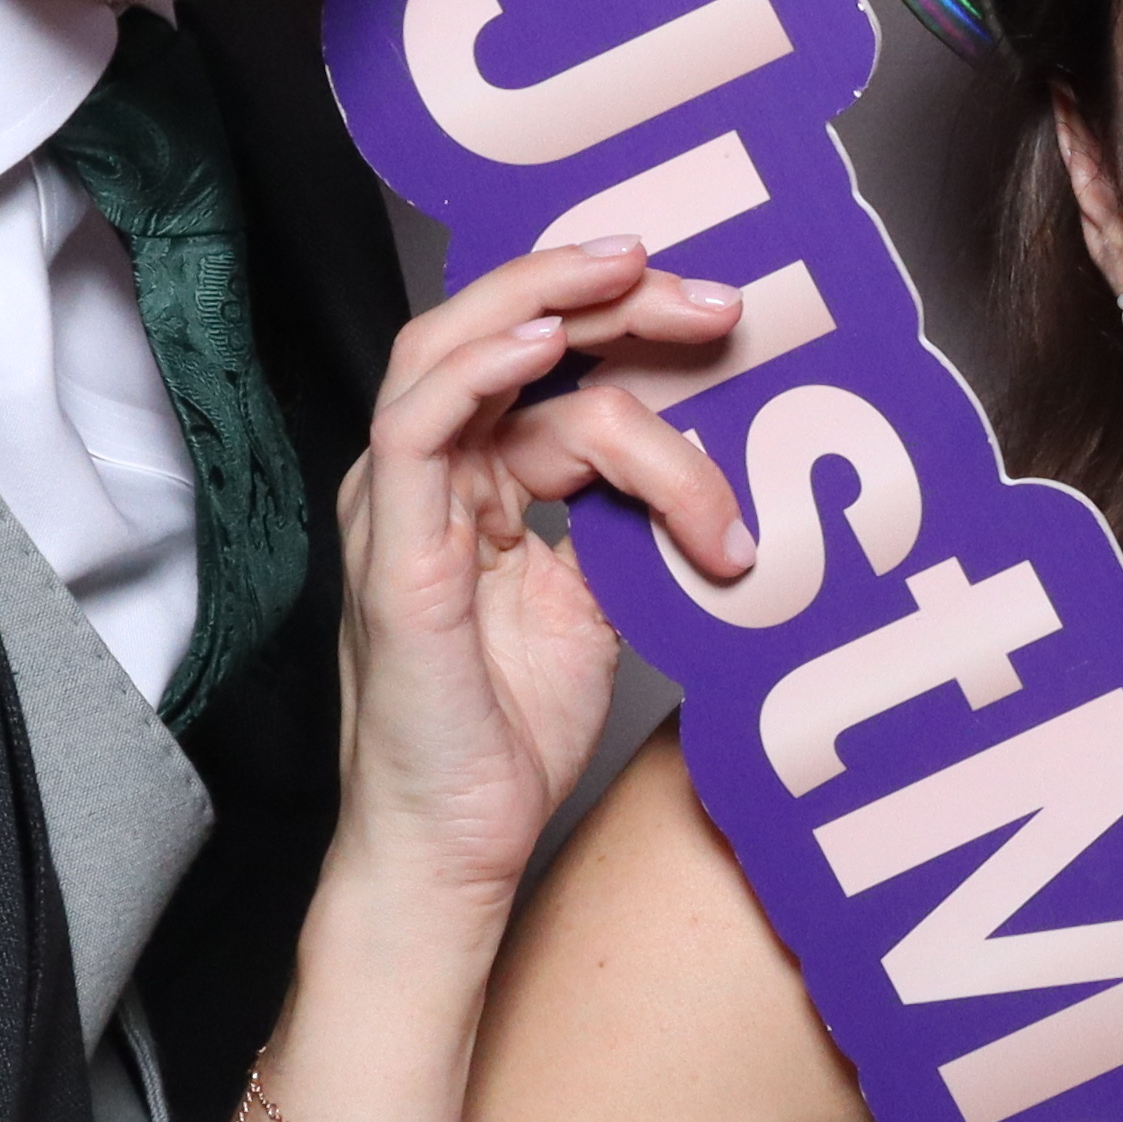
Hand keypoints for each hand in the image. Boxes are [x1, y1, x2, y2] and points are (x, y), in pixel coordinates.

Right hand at [319, 242, 749, 933]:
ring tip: (635, 276)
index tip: (724, 314)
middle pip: (499, 334)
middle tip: (710, 294)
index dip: (630, 322)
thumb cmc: (510, 736)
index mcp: (476, 483)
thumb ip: (637, 525)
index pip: (545, 365)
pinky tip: (543, 346)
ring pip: (453, 355)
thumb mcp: (604, 604)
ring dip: (549, 303)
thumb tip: (728, 477)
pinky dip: (477, 373)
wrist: (457, 845)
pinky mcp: (394, 556)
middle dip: (607, 293)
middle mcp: (430, 480)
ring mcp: (400, 510)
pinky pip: (417, 430)